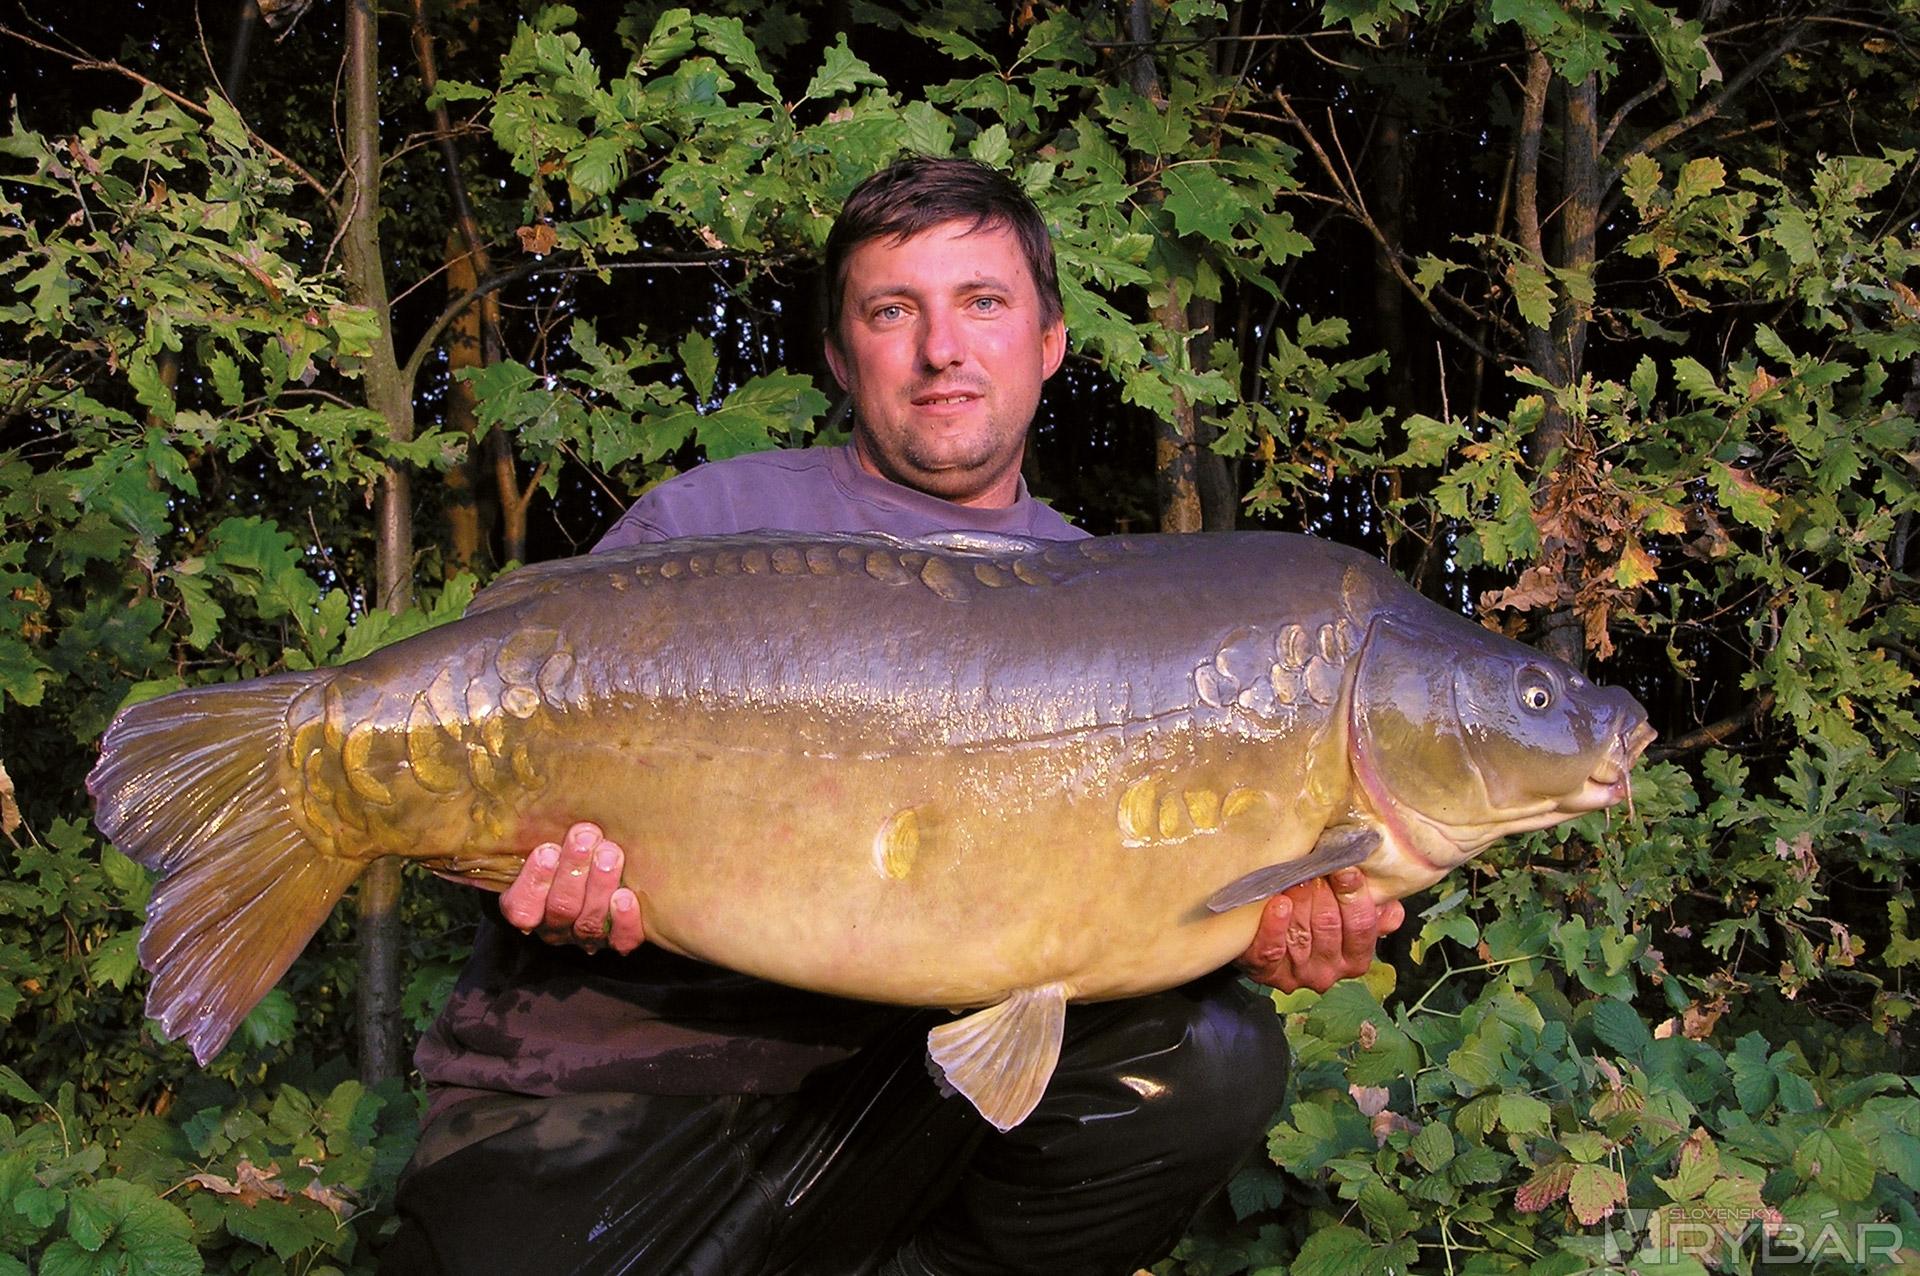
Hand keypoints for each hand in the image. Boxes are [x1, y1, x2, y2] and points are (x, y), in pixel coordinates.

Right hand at [498, 821, 644, 954]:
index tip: (547, 850)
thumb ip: (539, 830)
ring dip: (599, 885)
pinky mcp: (617, 940)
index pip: (521, 907)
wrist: (602, 867)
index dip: (533, 881)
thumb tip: (537, 793)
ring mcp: (586, 935)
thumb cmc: (568, 848)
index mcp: (529, 907)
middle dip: (573, 871)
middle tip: (585, 837)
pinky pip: (620, 940)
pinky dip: (624, 920)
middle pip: (560, 908)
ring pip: (588, 921)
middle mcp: (555, 926)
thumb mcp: (547, 839)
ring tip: (610, 853)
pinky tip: (627, 896)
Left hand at [1237, 868, 1403, 993]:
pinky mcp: (1266, 972)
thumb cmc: (1312, 921)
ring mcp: (1297, 974)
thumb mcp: (1348, 917)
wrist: (1266, 938)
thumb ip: (1373, 912)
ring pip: (1302, 934)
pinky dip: (1275, 925)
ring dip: (1300, 902)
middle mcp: (1330, 971)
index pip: (1362, 927)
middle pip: (1330, 926)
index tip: (1346, 867)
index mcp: (1356, 958)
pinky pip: (1272, 950)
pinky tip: (1278, 903)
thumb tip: (1392, 906)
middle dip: (1323, 893)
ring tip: (1296, 878)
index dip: (1355, 896)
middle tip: (1315, 869)